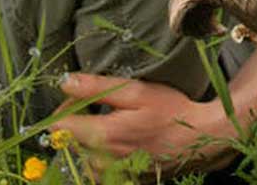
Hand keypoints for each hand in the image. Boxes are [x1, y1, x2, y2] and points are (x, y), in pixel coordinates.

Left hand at [51, 73, 236, 178]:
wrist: (198, 140)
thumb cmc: (170, 111)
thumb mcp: (137, 91)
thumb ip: (98, 87)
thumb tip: (65, 81)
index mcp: (103, 135)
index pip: (58, 125)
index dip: (65, 106)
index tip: (79, 97)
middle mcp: (101, 161)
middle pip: (68, 139)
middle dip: (78, 118)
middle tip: (101, 104)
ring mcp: (109, 175)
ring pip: (81, 152)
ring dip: (90, 135)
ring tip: (115, 120)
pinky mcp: (117, 181)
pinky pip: (96, 165)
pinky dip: (102, 150)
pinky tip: (122, 137)